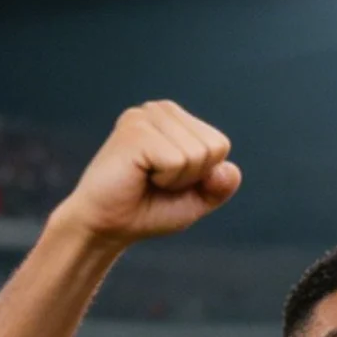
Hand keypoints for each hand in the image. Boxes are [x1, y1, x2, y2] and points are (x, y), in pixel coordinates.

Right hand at [50, 101, 240, 246]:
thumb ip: (220, 185)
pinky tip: (138, 176)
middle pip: (214, 147)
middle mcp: (161, 110)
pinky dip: (164, 179)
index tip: (170, 181)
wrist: (107, 225)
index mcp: (177, 120)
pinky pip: (177, 160)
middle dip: (191, 177)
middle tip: (156, 181)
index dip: (202, 175)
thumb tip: (230, 170)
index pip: (220, 145)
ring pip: (197, 154)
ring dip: (176, 179)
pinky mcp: (135, 130)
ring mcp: (146, 116)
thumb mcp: (196, 200)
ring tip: (146, 178)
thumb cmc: (147, 209)